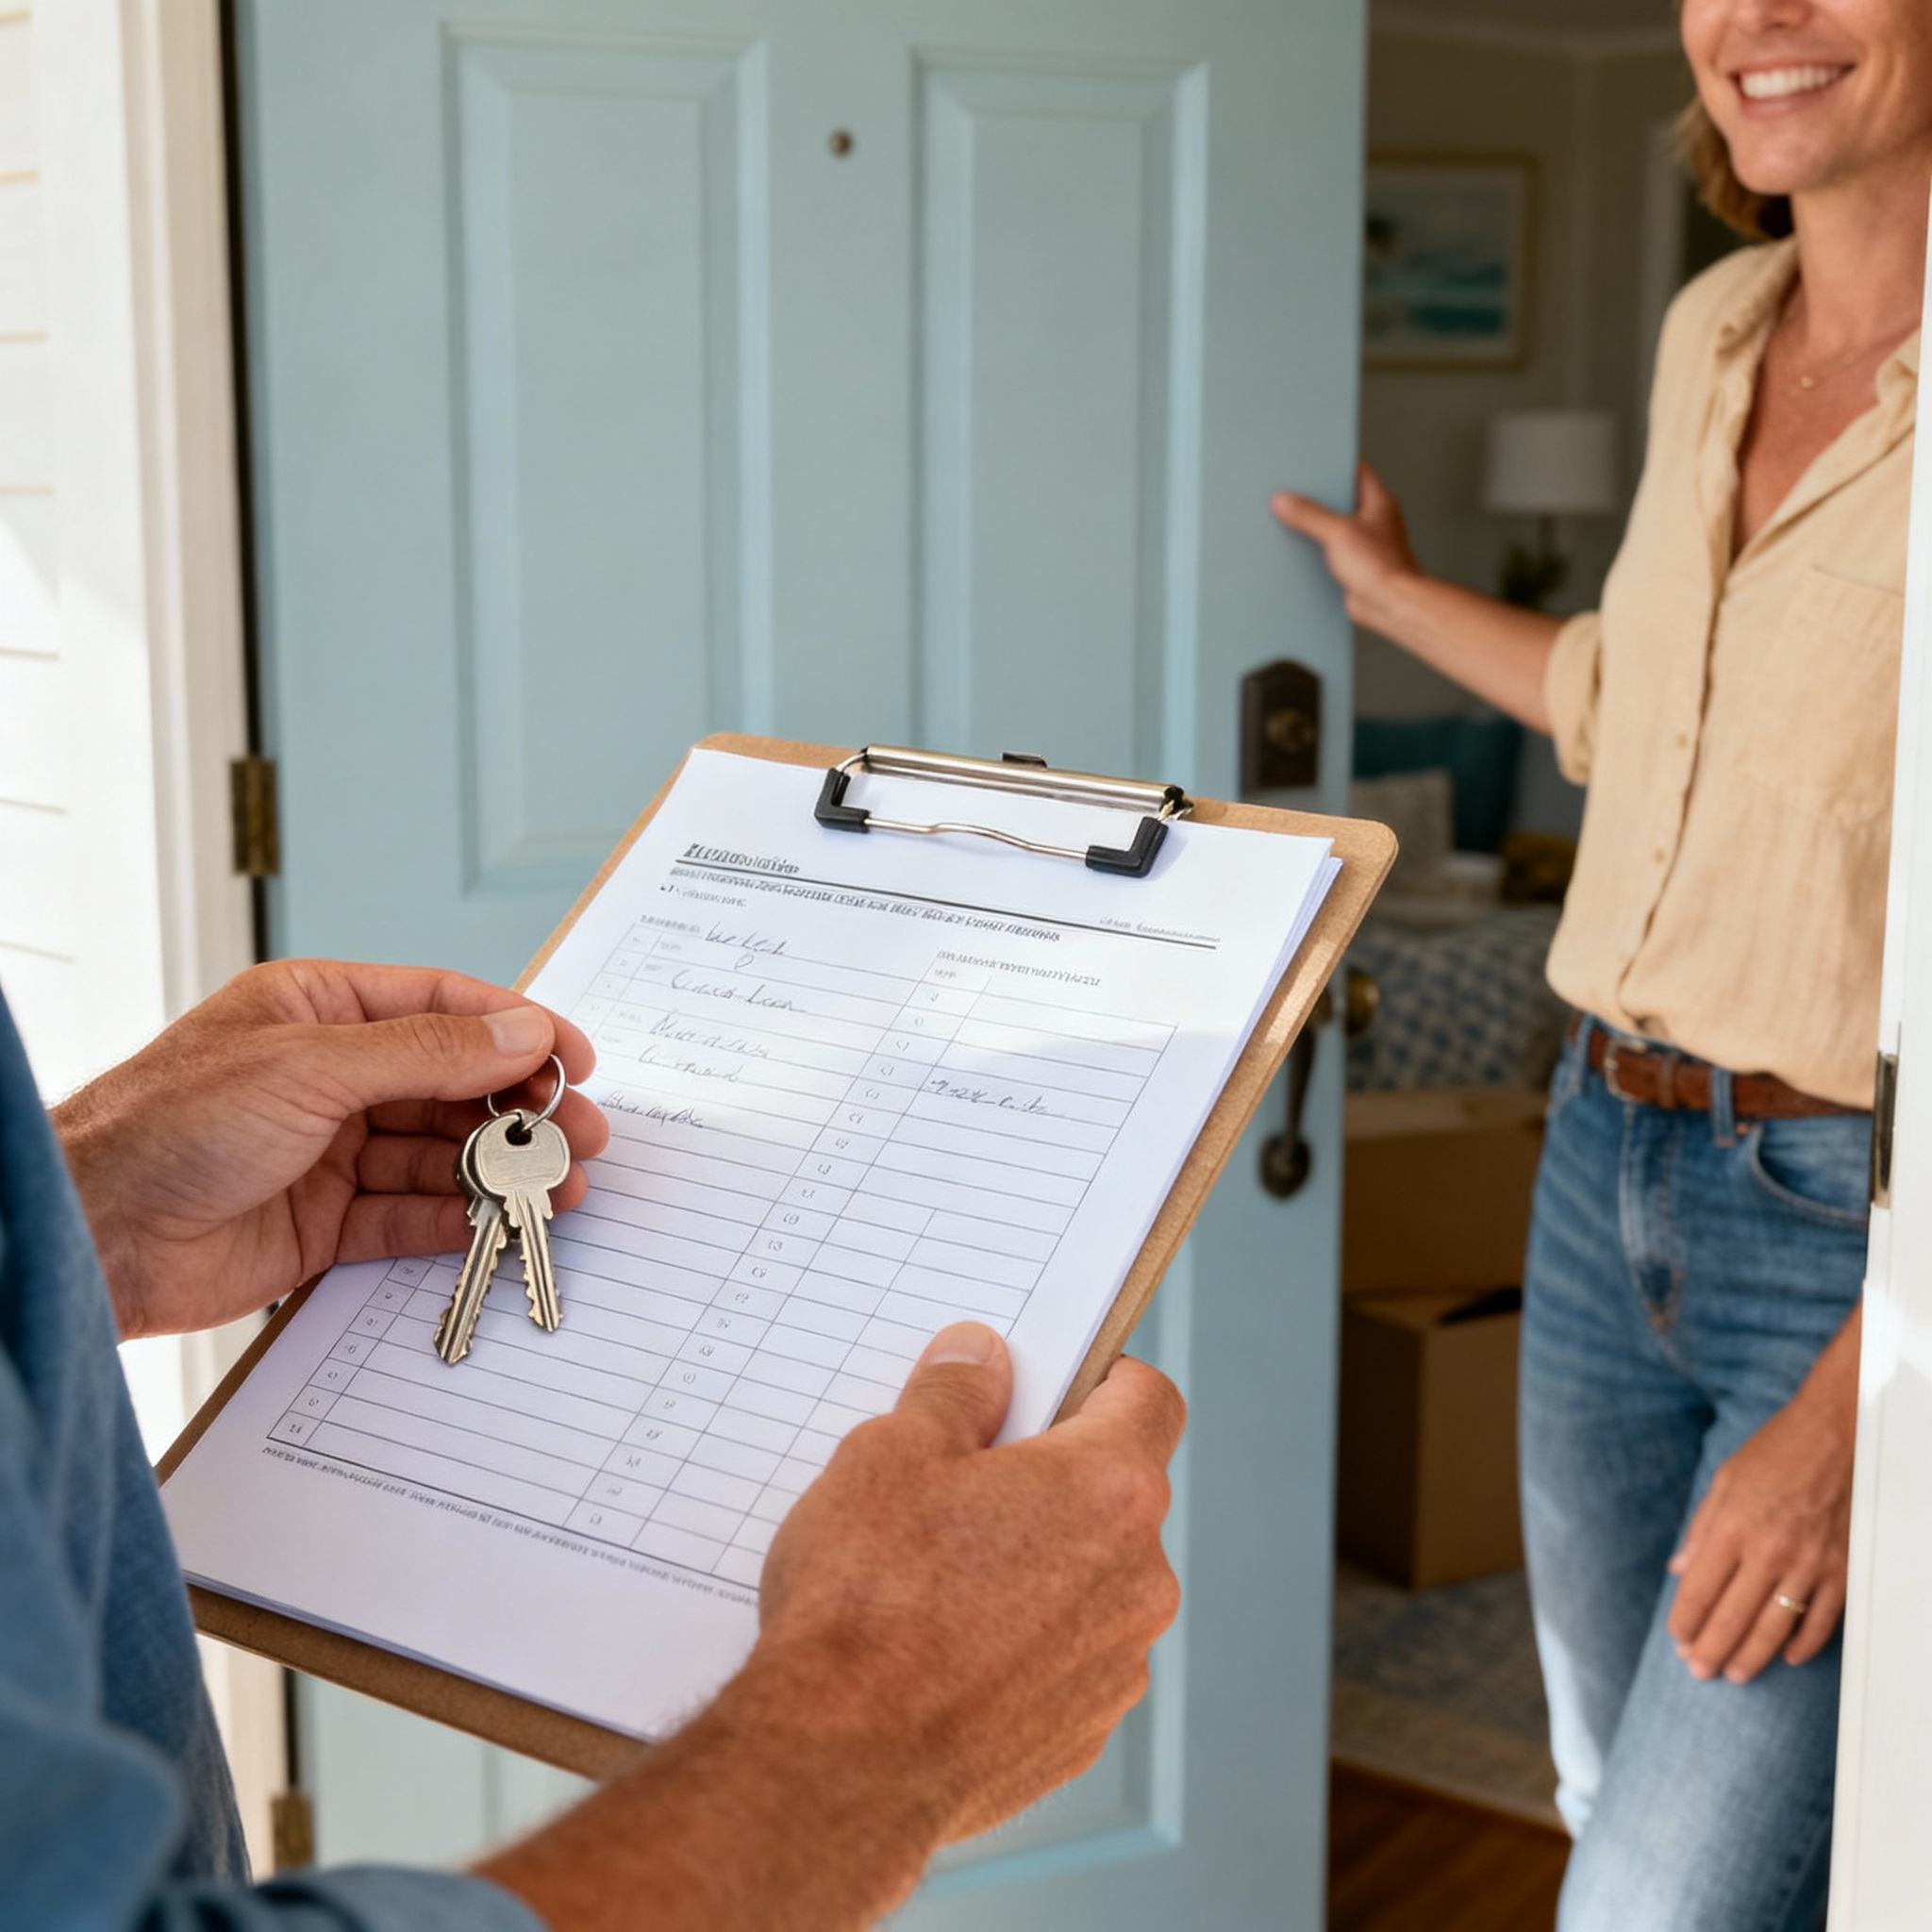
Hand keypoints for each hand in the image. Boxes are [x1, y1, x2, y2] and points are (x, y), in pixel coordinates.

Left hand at [52, 960, 607, 1339]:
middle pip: (452, 1084)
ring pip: (437, 1154)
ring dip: (500, 1170)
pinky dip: (457, 1221)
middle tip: (582, 1135)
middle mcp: (329, 1076)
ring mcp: (327, 1150)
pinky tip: (501, 1224)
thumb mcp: (310, 1066)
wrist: (93, 1233)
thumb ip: (426, 1052)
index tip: (576, 1059)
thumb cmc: (168, 1124)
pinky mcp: (321, 1222)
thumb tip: (520, 1033)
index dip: (518, 1029)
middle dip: (521, 1109)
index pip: (443, 1007)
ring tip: (560, 1188)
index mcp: (319, 1011)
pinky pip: (406, 1217)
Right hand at [480, 1325, 1185, 1931]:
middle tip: (961, 1482)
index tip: (1046, 1385)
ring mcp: (1116, 1665)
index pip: (1149, 1400)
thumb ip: (954, 1393)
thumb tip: (981, 1360)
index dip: (1100, 1379)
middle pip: (1116, 1494)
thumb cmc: (867, 1604)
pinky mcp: (1080, 1733)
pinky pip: (1064, 1659)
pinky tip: (943, 1648)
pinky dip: (1021, 1643)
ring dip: (1037, 1565)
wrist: (842, 1767)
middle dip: (1050, 1479)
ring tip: (937, 1576)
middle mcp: (1138, 1578)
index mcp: (1108, 1489)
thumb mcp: (890, 1453)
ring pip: (1090, 1581)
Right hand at [1272, 461, 1422, 629]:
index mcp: (1378, 502)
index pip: (1356, 471)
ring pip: (1334, 526)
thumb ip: (1309, 514)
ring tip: (1293, 521)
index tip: (1311, 465)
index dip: (1333, 465)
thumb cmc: (1382, 568)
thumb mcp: (1338, 532)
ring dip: (1315, 527)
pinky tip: (1301, 552)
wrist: (1390, 605)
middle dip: (1317, 498)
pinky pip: (1330, 550)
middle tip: (1295, 494)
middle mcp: (1373, 520)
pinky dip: (1316, 550)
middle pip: (1340, 499)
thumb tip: (1284, 500)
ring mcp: (1364, 543)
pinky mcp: (1354, 564)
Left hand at [1666, 1365, 1856, 1685]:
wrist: (1835, 1434)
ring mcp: (1809, 1564)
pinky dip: (1804, 1644)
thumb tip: (1679, 1569)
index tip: (1677, 1639)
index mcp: (1733, 1527)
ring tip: (1734, 1673)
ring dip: (1751, 1656)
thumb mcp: (1724, 1480)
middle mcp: (1769, 1551)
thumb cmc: (1775, 1452)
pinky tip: (1787, 1657)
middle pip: (1733, 1617)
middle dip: (1711, 1649)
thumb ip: (1701, 1529)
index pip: (1699, 1590)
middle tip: (1698, 1671)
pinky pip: (1821, 1620)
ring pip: (1775, 1628)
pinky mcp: (1841, 1569)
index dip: (1685, 1621)